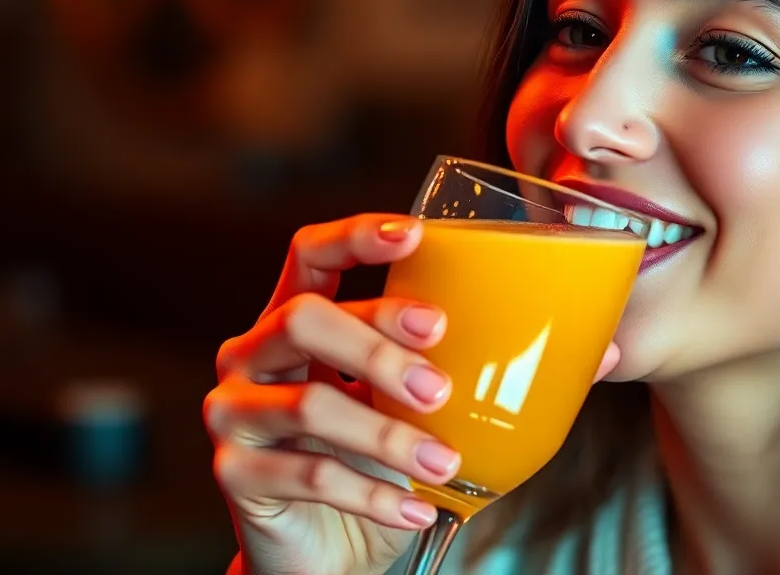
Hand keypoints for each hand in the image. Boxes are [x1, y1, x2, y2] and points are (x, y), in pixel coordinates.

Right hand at [205, 214, 459, 574]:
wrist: (327, 548)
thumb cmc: (370, 462)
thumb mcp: (401, 403)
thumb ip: (432, 362)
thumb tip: (546, 338)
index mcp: (292, 319)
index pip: (310, 254)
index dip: (355, 237)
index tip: (414, 237)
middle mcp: (252, 354)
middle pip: (303, 318)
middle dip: (379, 346)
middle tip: (439, 385)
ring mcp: (233, 413)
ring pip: (310, 402)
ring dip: (389, 435)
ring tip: (444, 461)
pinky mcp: (234, 474)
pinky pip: (310, 474)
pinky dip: (374, 494)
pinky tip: (417, 507)